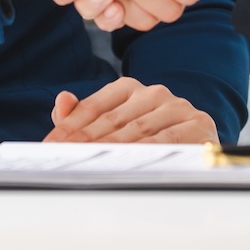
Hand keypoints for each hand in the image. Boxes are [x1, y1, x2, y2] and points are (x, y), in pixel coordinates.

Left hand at [43, 78, 216, 144]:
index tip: (51, 143)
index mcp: (130, 88)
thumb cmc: (150, 138)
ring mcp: (177, 107)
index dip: (70, 125)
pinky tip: (131, 160)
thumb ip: (84, 116)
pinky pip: (168, 139)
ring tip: (90, 161)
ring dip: (112, 147)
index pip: (94, 106)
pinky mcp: (197, 123)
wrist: (198, 148)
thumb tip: (62, 101)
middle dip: (85, 141)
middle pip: (113, 120)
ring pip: (138, 129)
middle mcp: (153, 93)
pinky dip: (148, 150)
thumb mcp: (115, 126)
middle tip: (64, 156)